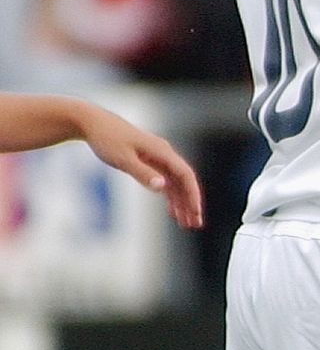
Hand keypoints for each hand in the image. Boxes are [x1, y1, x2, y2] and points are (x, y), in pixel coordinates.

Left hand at [78, 105, 203, 228]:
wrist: (94, 124)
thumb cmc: (108, 139)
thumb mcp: (123, 159)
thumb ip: (143, 173)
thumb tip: (162, 187)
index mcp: (162, 152)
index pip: (185, 175)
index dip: (192, 194)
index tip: (195, 212)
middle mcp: (164, 155)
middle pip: (184, 181)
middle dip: (190, 203)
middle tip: (195, 224)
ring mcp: (158, 158)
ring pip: (175, 183)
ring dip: (181, 202)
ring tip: (185, 223)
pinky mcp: (149, 161)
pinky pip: (165, 181)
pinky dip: (169, 197)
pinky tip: (171, 211)